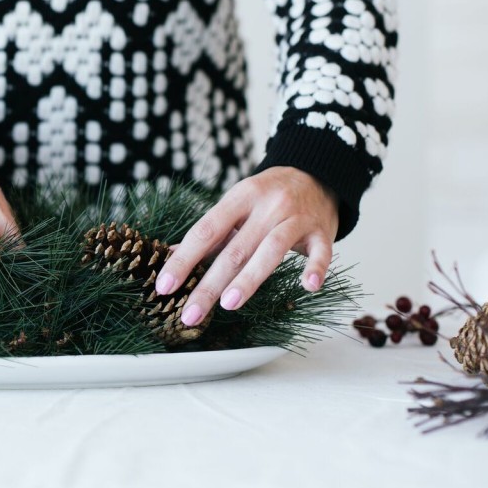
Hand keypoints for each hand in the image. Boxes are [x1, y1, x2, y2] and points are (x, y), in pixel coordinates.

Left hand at [155, 166, 339, 325]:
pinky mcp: (322, 231)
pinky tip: (308, 287)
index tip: (165, 286)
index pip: (206, 231)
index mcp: (240, 197)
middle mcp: (267, 206)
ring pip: (271, 250)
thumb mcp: (237, 204)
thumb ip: (211, 232)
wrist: (316, 173)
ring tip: (228, 304)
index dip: (184, 259)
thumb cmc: (268, 196)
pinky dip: (315, 268)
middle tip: (189, 314)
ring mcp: (296, 218)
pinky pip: (321, 251)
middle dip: (209, 285)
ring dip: (249, 279)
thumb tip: (173, 257)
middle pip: (235, 248)